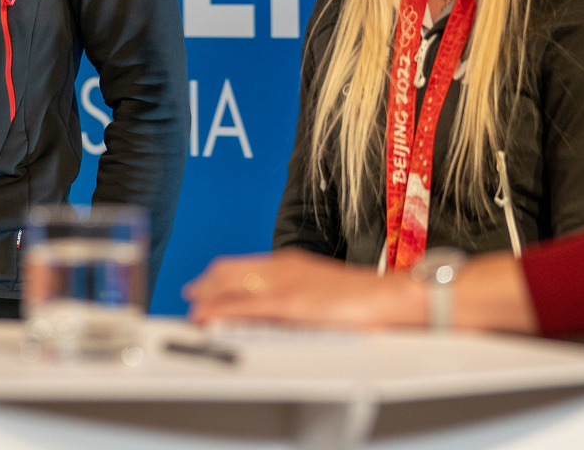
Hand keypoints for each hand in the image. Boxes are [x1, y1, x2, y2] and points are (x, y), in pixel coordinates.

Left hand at [183, 248, 423, 328]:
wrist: (391, 297)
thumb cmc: (364, 298)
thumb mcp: (321, 290)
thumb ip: (297, 293)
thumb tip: (276, 307)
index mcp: (291, 263)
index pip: (241, 266)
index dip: (216, 278)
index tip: (201, 288)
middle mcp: (283, 267)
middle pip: (228, 273)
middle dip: (205, 287)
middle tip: (191, 301)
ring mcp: (285, 283)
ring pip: (230, 287)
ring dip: (207, 301)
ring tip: (193, 315)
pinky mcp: (291, 303)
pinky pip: (245, 307)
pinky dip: (221, 312)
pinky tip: (209, 320)